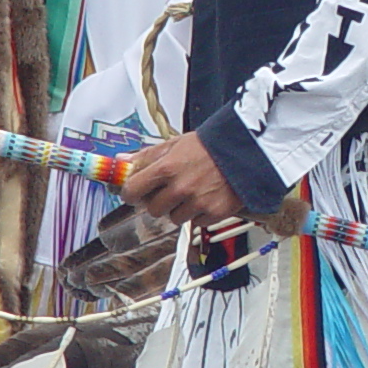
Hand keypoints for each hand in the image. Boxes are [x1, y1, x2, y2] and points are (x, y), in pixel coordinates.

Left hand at [121, 132, 243, 230]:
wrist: (246, 151)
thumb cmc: (209, 146)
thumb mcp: (175, 144)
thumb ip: (147, 156)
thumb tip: (121, 162)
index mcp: (167, 168)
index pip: (133, 190)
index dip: (131, 193)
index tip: (134, 192)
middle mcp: (181, 187)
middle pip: (153, 209)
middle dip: (157, 202)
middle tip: (169, 191)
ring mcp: (198, 202)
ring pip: (174, 219)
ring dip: (178, 209)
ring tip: (191, 192)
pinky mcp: (214, 213)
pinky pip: (196, 222)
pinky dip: (199, 214)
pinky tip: (206, 198)